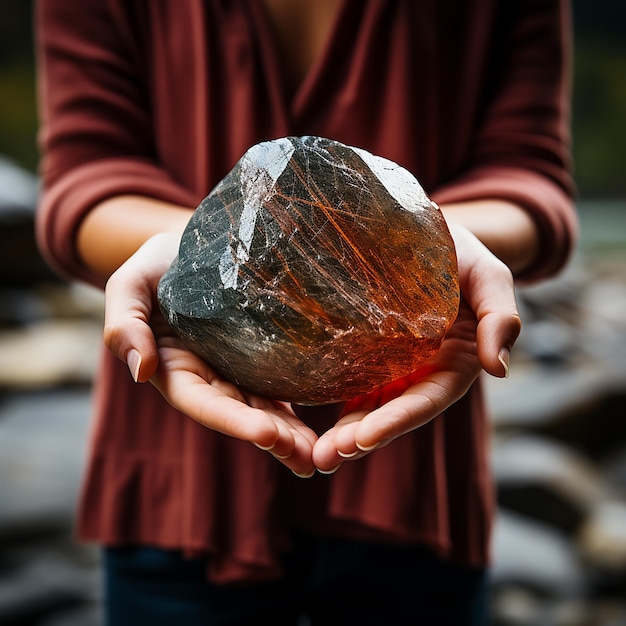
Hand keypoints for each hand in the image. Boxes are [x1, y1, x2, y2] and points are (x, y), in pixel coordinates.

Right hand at [103, 233, 318, 476]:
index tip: (266, 433)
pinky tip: (322, 430)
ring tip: (320, 456)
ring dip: (289, 435)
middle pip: (240, 415)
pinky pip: (277, 388)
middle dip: (272, 438)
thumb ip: (124, 326)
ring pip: (262, 409)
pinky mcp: (257, 359)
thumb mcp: (129, 287)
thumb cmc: (154, 267)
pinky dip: (295, 410)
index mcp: (175, 369)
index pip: (204, 403)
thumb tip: (140, 371)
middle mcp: (207, 378)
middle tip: (308, 458)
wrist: (186, 248)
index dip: (234, 421)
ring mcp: (234, 371)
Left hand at [311, 224, 520, 471]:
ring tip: (316, 454)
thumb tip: (498, 369)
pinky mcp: (376, 352)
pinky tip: (307, 418)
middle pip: (394, 411)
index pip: (427, 399)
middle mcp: (426, 370)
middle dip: (363, 437)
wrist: (434, 234)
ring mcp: (399, 364)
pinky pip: (357, 382)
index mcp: (456, 361)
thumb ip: (500, 317)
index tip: (363, 438)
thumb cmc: (465, 252)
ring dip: (346, 432)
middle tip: (327, 457)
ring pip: (373, 404)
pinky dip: (339, 403)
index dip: (397, 420)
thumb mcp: (490, 276)